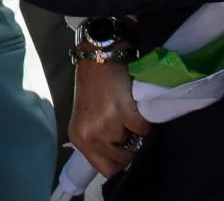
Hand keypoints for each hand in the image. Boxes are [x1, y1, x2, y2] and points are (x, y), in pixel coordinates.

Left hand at [69, 55, 151, 177]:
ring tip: (128, 113)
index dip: (119, 162)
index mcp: (78, 138)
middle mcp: (89, 136)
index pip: (105, 169)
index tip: (126, 151)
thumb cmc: (95, 84)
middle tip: (126, 126)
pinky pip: (143, 129)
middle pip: (122, 161)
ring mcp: (104, 126)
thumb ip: (100, 139)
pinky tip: (134, 106)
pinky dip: (145, 121)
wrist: (99, 55)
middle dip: (129, 147)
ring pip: (134, 145)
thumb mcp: (88, 117)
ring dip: (136, 133)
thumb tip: (122, 157)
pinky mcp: (122, 113)